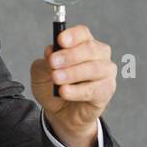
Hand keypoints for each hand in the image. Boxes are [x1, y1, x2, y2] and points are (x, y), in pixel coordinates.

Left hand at [30, 24, 115, 146]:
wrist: (60, 113)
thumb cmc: (52, 87)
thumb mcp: (41, 73)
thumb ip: (44, 62)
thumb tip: (50, 51)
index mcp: (83, 44)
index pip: (82, 33)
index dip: (72, 35)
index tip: (60, 41)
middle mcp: (98, 55)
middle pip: (90, 48)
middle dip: (70, 55)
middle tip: (53, 62)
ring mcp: (105, 73)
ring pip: (94, 68)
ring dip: (73, 73)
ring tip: (56, 78)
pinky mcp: (106, 91)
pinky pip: (94, 89)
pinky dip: (77, 91)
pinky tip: (64, 91)